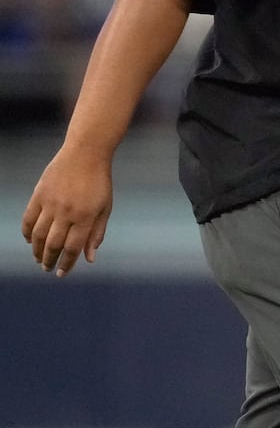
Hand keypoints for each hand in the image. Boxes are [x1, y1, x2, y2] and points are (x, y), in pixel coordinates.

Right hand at [21, 149, 113, 276]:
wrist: (85, 154)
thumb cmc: (99, 182)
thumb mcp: (105, 208)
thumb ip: (97, 233)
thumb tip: (90, 258)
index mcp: (86, 217)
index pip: (73, 248)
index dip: (67, 264)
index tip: (61, 274)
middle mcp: (67, 213)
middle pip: (53, 244)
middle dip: (49, 260)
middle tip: (47, 268)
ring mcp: (51, 204)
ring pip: (38, 235)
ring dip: (37, 250)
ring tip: (38, 259)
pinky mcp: (39, 195)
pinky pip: (28, 219)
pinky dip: (26, 233)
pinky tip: (29, 241)